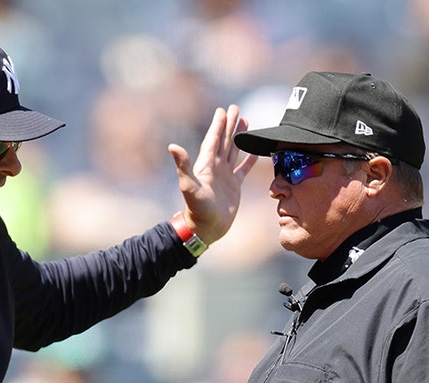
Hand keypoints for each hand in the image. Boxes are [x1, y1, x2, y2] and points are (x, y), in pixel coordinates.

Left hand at [168, 104, 257, 245]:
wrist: (205, 228)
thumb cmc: (197, 209)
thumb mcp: (189, 186)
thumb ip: (183, 166)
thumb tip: (172, 146)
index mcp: (206, 164)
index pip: (213, 139)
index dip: (218, 125)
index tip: (223, 110)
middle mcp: (216, 167)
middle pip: (224, 140)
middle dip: (230, 124)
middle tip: (236, 107)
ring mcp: (225, 176)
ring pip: (234, 151)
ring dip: (239, 137)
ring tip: (245, 122)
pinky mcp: (234, 186)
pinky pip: (243, 169)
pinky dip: (250, 160)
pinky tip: (256, 152)